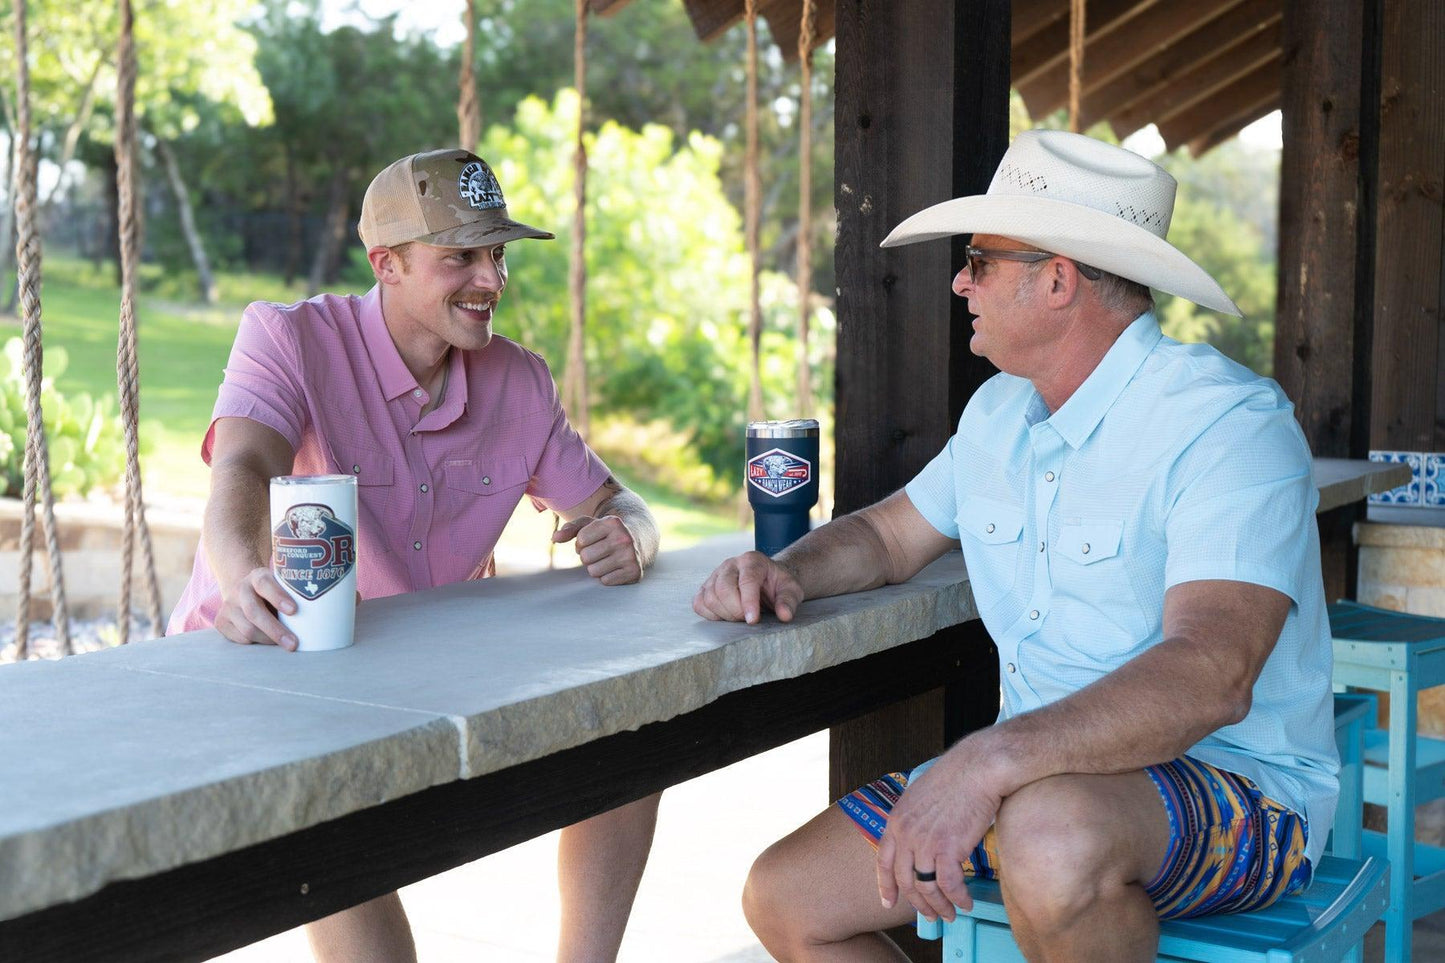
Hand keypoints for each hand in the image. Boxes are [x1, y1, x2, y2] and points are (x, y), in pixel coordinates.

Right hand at [214, 566, 297, 650]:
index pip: (265, 584)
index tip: (294, 610)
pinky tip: (268, 641)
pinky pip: (240, 639)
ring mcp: (228, 605)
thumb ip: (296, 595)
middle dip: (275, 630)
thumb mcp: (283, 586)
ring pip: (247, 629)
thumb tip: (319, 618)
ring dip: (268, 640)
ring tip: (284, 644)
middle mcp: (240, 589)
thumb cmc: (275, 593)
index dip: (278, 597)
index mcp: (258, 576)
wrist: (246, 591)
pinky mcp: (221, 622)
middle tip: (293, 644)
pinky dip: (257, 643)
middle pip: (254, 612)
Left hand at [553, 514, 641, 584]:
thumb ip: (570, 529)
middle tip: (600, 552)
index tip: (593, 541)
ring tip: (606, 559)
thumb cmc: (607, 533)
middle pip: (586, 557)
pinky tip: (615, 567)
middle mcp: (624, 538)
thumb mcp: (590, 525)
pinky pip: (605, 581)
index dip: (581, 543)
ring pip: (594, 571)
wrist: (639, 541)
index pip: (581, 539)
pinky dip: (606, 577)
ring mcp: (631, 555)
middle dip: (588, 557)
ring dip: (596, 568)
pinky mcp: (634, 572)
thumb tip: (555, 538)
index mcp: (612, 522)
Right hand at [692, 551, 803, 623]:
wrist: (768, 581)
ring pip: (709, 597)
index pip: (746, 581)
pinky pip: (699, 603)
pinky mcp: (705, 587)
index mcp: (752, 560)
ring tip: (740, 616)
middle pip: (723, 589)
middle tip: (749, 619)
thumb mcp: (791, 590)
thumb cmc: (778, 586)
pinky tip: (726, 615)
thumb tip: (784, 615)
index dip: (748, 602)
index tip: (753, 620)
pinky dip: (710, 614)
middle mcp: (730, 564)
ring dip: (724, 614)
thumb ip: (788, 601)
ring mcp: (715, 575)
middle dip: (736, 611)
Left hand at [875, 749, 1002, 921]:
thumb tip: (921, 841)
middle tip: (930, 916)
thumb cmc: (957, 778)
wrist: (977, 768)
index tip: (888, 902)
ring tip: (951, 914)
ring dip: (939, 906)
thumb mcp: (921, 796)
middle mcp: (905, 833)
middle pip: (904, 880)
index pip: (883, 860)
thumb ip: (914, 819)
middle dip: (918, 903)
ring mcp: (924, 842)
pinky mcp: (947, 849)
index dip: (885, 884)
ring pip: (926, 887)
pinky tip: (966, 902)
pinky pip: (949, 885)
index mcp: (896, 819)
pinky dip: (958, 898)